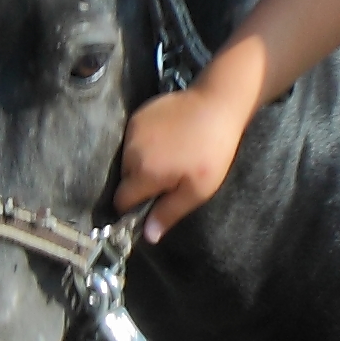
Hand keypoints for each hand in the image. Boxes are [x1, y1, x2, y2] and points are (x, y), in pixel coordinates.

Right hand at [115, 70, 258, 239]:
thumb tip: (147, 236)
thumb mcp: (197, 190)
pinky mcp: (138, 115)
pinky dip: (144, 144)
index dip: (132, 207)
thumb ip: (168, 213)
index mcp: (144, 174)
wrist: (217, 104)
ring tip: (168, 157)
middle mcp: (131, 153)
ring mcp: (132, 131)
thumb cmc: (212, 152)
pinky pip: (133, 139)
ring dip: (141, 163)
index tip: (149, 204)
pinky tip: (166, 139)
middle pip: (125, 179)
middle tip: (166, 179)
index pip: (122, 200)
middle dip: (139, 183)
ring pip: (127, 159)